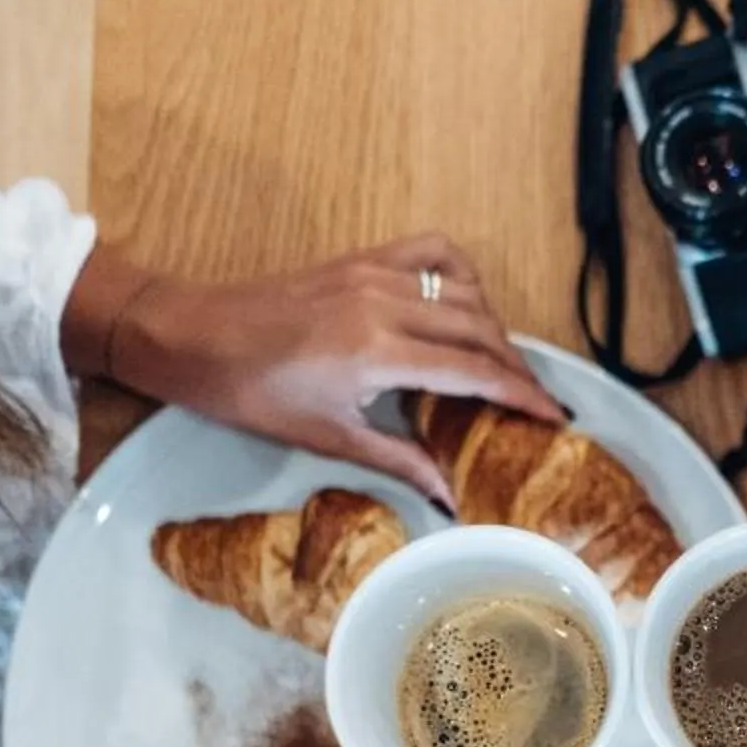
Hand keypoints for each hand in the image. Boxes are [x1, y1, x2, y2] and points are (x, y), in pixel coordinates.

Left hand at [114, 236, 562, 506]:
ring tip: (503, 362)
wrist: (192, 336)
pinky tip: (465, 303)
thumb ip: (398, 458)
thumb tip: (447, 494)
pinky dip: (461, 275)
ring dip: (494, 325)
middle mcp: (385, 304)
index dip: (522, 394)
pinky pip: (433, 251)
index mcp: (378, 353)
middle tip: (535, 400)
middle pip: (482, 329)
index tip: (554, 416)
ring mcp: (375, 273)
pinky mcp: (362, 258)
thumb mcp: (328, 436)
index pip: (475, 371)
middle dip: (517, 366)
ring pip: (465, 291)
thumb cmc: (250, 392)